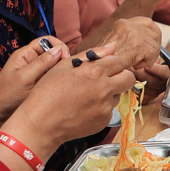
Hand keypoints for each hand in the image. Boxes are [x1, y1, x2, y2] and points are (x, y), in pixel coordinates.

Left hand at [0, 37, 68, 117]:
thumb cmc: (6, 96)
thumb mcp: (25, 78)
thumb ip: (42, 63)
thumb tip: (59, 49)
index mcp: (25, 54)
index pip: (46, 41)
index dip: (58, 47)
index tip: (66, 59)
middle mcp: (30, 60)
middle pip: (51, 52)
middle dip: (61, 59)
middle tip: (67, 71)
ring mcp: (34, 72)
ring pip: (53, 65)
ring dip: (59, 70)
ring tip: (65, 79)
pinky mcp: (37, 82)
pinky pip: (50, 76)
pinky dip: (56, 78)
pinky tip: (60, 85)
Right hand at [8, 44, 138, 147]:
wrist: (41, 123)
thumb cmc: (47, 92)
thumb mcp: (64, 66)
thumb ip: (91, 55)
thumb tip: (112, 47)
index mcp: (94, 72)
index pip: (119, 61)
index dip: (111, 63)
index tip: (103, 67)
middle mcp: (104, 89)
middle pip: (128, 78)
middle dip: (120, 76)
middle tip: (105, 79)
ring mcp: (105, 107)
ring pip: (118, 95)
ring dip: (109, 92)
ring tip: (87, 95)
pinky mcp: (104, 121)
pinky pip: (110, 110)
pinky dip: (101, 108)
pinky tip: (85, 108)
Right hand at [98, 16, 163, 77]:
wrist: (97, 66)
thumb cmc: (104, 60)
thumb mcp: (117, 45)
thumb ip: (133, 42)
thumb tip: (154, 50)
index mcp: (122, 23)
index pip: (148, 22)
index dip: (154, 34)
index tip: (153, 44)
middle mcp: (127, 24)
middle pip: (155, 32)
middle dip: (154, 47)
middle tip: (146, 58)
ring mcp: (133, 33)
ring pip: (155, 44)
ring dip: (149, 57)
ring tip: (137, 64)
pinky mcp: (137, 44)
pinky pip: (153, 52)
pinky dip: (148, 62)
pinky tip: (137, 66)